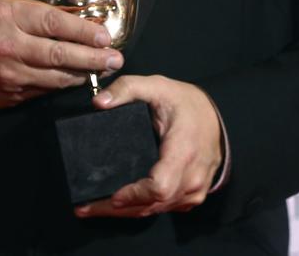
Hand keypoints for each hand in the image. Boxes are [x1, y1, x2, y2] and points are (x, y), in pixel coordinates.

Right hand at [0, 0, 123, 109]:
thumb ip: (24, 2)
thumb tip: (62, 3)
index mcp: (6, 17)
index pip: (54, 23)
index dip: (84, 30)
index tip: (105, 35)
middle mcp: (10, 47)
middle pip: (61, 54)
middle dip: (94, 57)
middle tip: (116, 58)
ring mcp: (10, 75)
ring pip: (57, 77)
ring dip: (84, 73)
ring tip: (104, 68)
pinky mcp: (10, 95)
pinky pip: (44, 90)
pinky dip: (63, 84)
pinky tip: (76, 78)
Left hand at [75, 75, 221, 217]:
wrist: (213, 115)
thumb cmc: (185, 102)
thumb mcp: (156, 85)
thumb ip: (127, 88)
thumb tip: (99, 102)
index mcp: (184, 150)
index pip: (161, 186)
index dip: (135, 194)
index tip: (113, 194)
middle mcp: (192, 177)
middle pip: (153, 205)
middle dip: (117, 209)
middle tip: (84, 207)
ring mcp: (194, 190)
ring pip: (156, 210)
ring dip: (124, 213)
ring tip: (92, 207)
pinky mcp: (190, 196)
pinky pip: (163, 209)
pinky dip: (139, 209)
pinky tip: (116, 207)